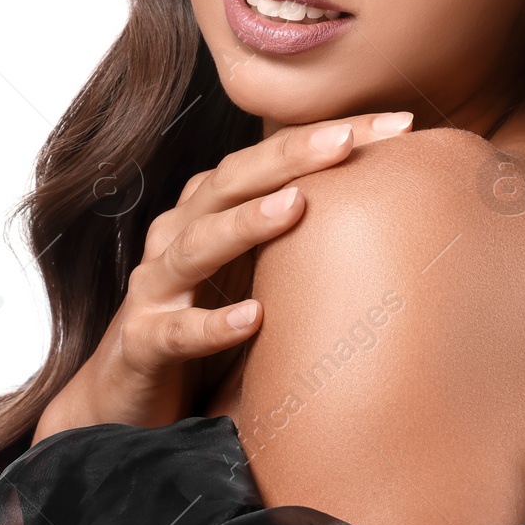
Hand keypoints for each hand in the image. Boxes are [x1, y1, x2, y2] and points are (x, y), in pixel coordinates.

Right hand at [30, 111, 413, 445]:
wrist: (123, 400)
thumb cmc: (204, 323)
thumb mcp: (256, 273)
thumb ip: (302, 238)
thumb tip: (400, 212)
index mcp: (209, 210)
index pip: (271, 160)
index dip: (330, 136)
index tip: (399, 125)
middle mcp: (179, 234)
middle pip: (233, 181)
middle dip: (291, 155)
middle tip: (348, 139)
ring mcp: (156, 288)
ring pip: (198, 244)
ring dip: (247, 223)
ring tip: (298, 206)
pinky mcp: (141, 343)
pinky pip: (176, 331)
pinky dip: (213, 323)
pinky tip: (253, 318)